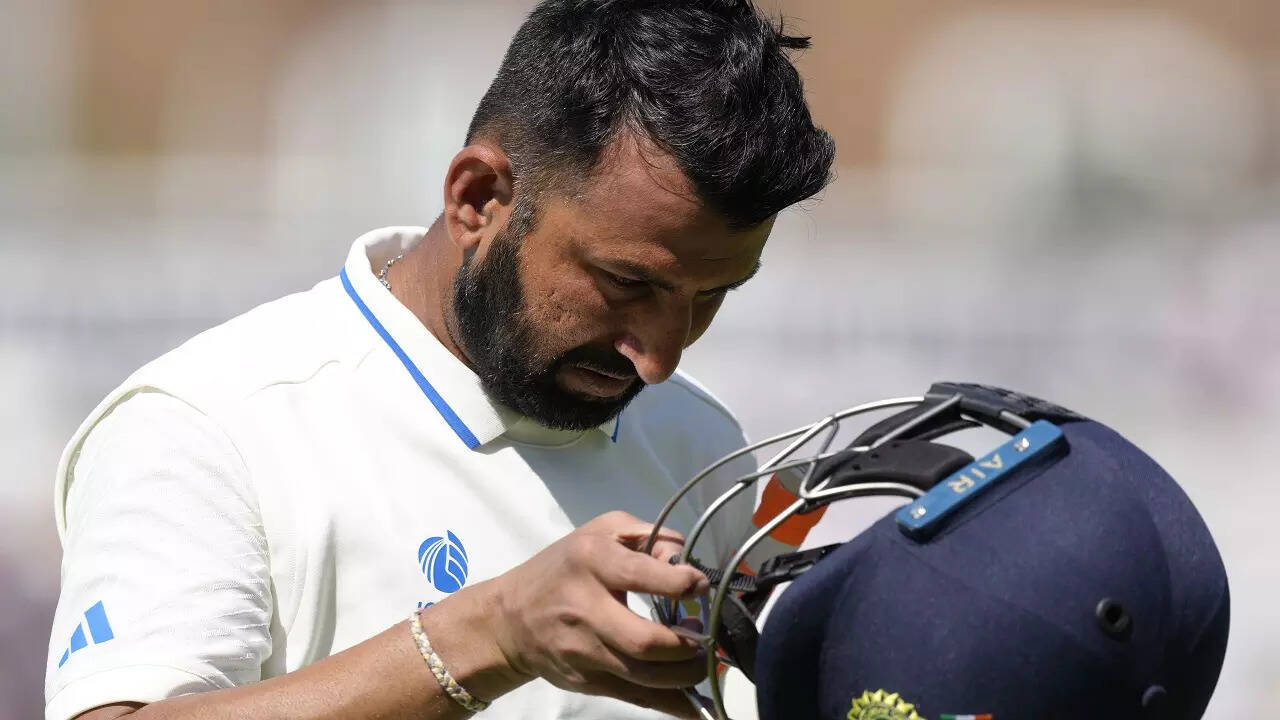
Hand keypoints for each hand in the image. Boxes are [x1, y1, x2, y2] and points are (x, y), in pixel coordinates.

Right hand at [487, 511, 711, 716]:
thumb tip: (686, 561)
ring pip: (644, 676)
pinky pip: (635, 698)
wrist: (509, 618)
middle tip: (704, 636)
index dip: (680, 583)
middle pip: (645, 641)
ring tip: (699, 660)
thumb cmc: (563, 567)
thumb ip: (649, 535)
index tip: (700, 586)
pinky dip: (671, 705)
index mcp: (591, 562)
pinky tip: (696, 706)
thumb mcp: (601, 531)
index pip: (640, 575)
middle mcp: (584, 608)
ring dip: (685, 674)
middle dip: (687, 645)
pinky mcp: (585, 681)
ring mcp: (583, 651)